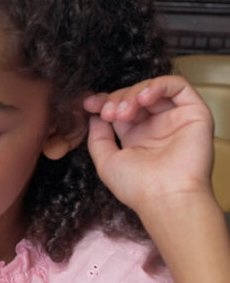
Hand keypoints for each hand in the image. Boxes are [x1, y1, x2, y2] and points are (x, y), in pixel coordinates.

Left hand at [83, 75, 214, 219]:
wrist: (165, 197)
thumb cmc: (137, 187)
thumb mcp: (106, 161)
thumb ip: (98, 137)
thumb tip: (95, 116)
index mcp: (137, 137)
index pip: (121, 109)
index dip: (104, 102)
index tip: (89, 104)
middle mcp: (157, 127)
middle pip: (134, 97)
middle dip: (116, 99)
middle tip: (109, 113)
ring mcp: (175, 119)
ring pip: (153, 89)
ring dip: (133, 93)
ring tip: (124, 111)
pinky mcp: (194, 113)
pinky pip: (178, 85)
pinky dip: (157, 85)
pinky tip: (143, 98)